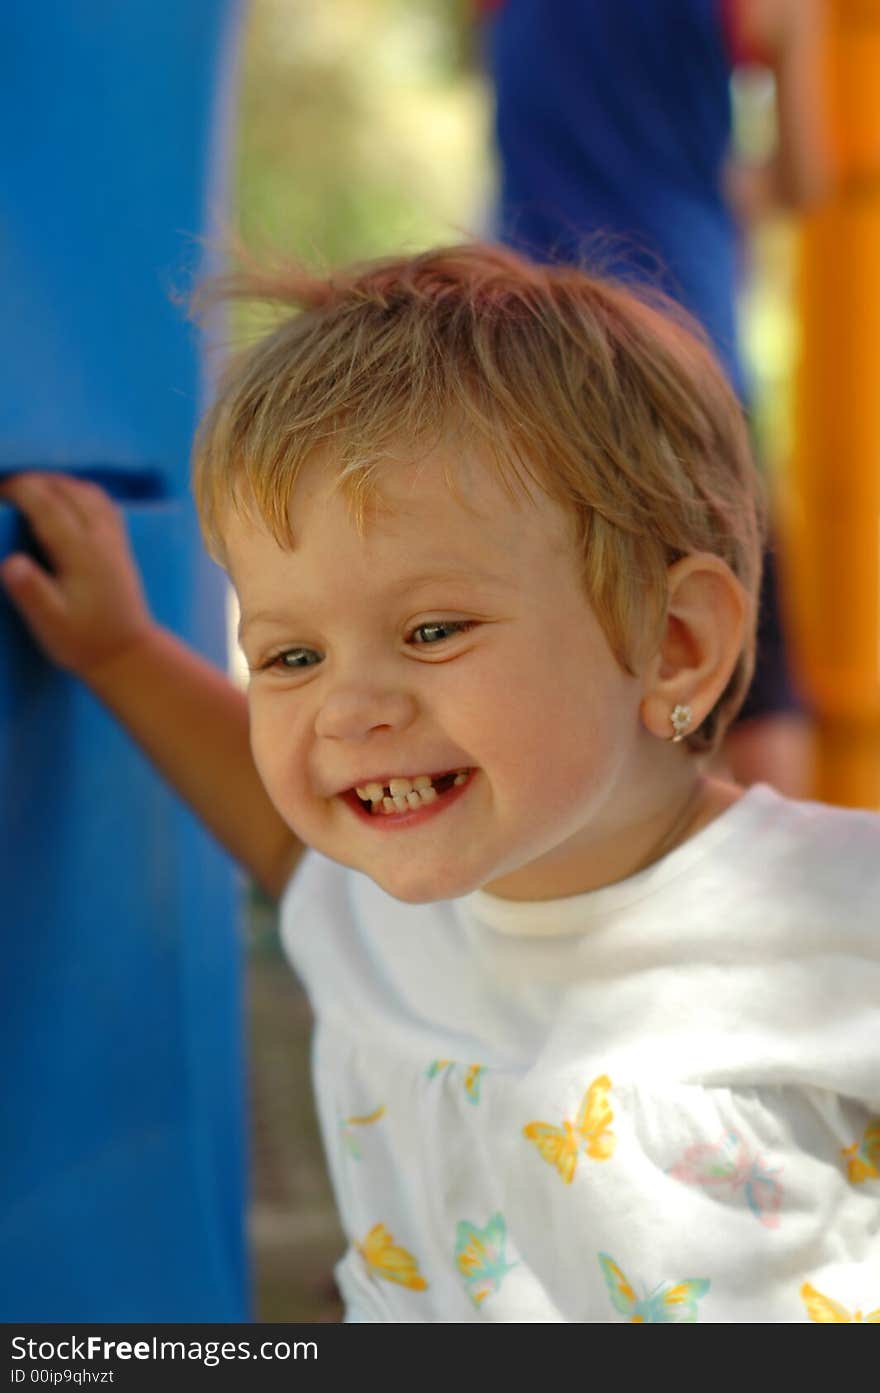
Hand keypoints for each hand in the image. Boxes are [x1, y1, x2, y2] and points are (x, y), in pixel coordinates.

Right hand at [0, 472, 154, 681]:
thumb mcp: (50, 623)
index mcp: (82, 553)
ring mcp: (114, 540)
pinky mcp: (120, 545)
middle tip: (5, 486)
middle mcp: (102, 539)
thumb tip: (11, 562)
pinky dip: (80, 490)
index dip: (20, 490)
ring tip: (30, 486)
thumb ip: (31, 592)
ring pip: (88, 492)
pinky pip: (103, 503)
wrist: (127, 654)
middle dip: (35, 481)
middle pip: (68, 491)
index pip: (48, 506)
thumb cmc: (84, 641)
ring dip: (58, 482)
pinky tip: (66, 496)